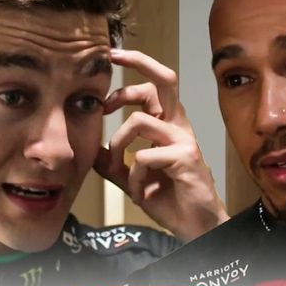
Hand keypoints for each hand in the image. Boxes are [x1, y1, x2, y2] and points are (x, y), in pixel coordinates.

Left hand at [94, 49, 227, 241]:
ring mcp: (184, 140)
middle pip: (164, 79)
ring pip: (138, 121)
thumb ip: (114, 162)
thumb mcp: (133, 177)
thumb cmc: (170, 198)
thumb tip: (90, 149)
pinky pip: (143, 156)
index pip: (154, 84)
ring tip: (118, 168)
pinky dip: (134, 177)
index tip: (109, 59)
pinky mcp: (186, 158)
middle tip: (109, 63)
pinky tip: (140, 193)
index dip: (134, 66)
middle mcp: (179, 126)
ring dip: (117, 145)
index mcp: (169, 124)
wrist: (196, 227)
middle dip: (137, 62)